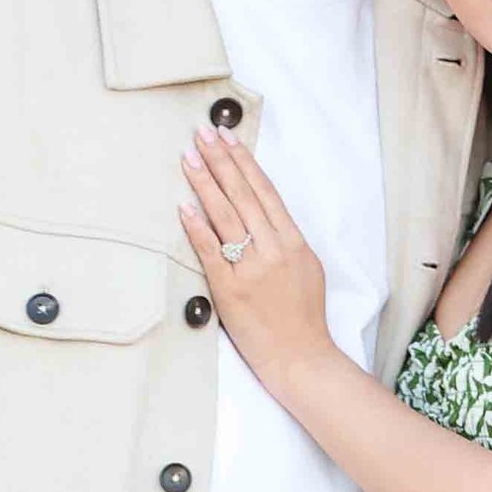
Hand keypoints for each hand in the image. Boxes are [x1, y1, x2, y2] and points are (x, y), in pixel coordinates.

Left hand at [180, 126, 334, 387]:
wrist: (301, 358)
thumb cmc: (304, 318)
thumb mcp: (307, 269)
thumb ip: (286, 241)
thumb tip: (264, 215)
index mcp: (294, 241)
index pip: (265, 191)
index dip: (244, 161)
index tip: (228, 137)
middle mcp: (274, 249)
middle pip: (243, 195)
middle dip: (220, 160)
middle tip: (201, 134)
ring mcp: (252, 269)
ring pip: (226, 216)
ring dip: (205, 183)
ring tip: (188, 158)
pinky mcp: (231, 290)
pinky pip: (211, 252)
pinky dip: (197, 227)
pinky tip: (184, 206)